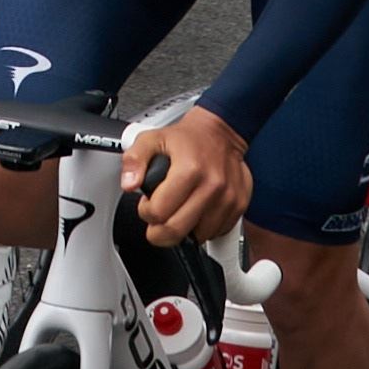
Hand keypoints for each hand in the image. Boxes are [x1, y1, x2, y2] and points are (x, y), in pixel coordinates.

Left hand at [124, 101, 258, 246]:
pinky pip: (217, 232)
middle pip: (177, 231)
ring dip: (185, 229)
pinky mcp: (239, 205)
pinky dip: (204, 227)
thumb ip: (134, 160)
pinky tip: (197, 210)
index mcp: (190, 170)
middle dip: (159, 231)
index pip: (159, 213)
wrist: (221, 133)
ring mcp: (228, 198)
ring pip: (198, 236)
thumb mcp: (152, 139)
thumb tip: (129, 184)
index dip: (146, 212)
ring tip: (180, 209)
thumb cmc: (187, 138)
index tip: (147, 204)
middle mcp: (212, 186)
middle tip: (158, 218)